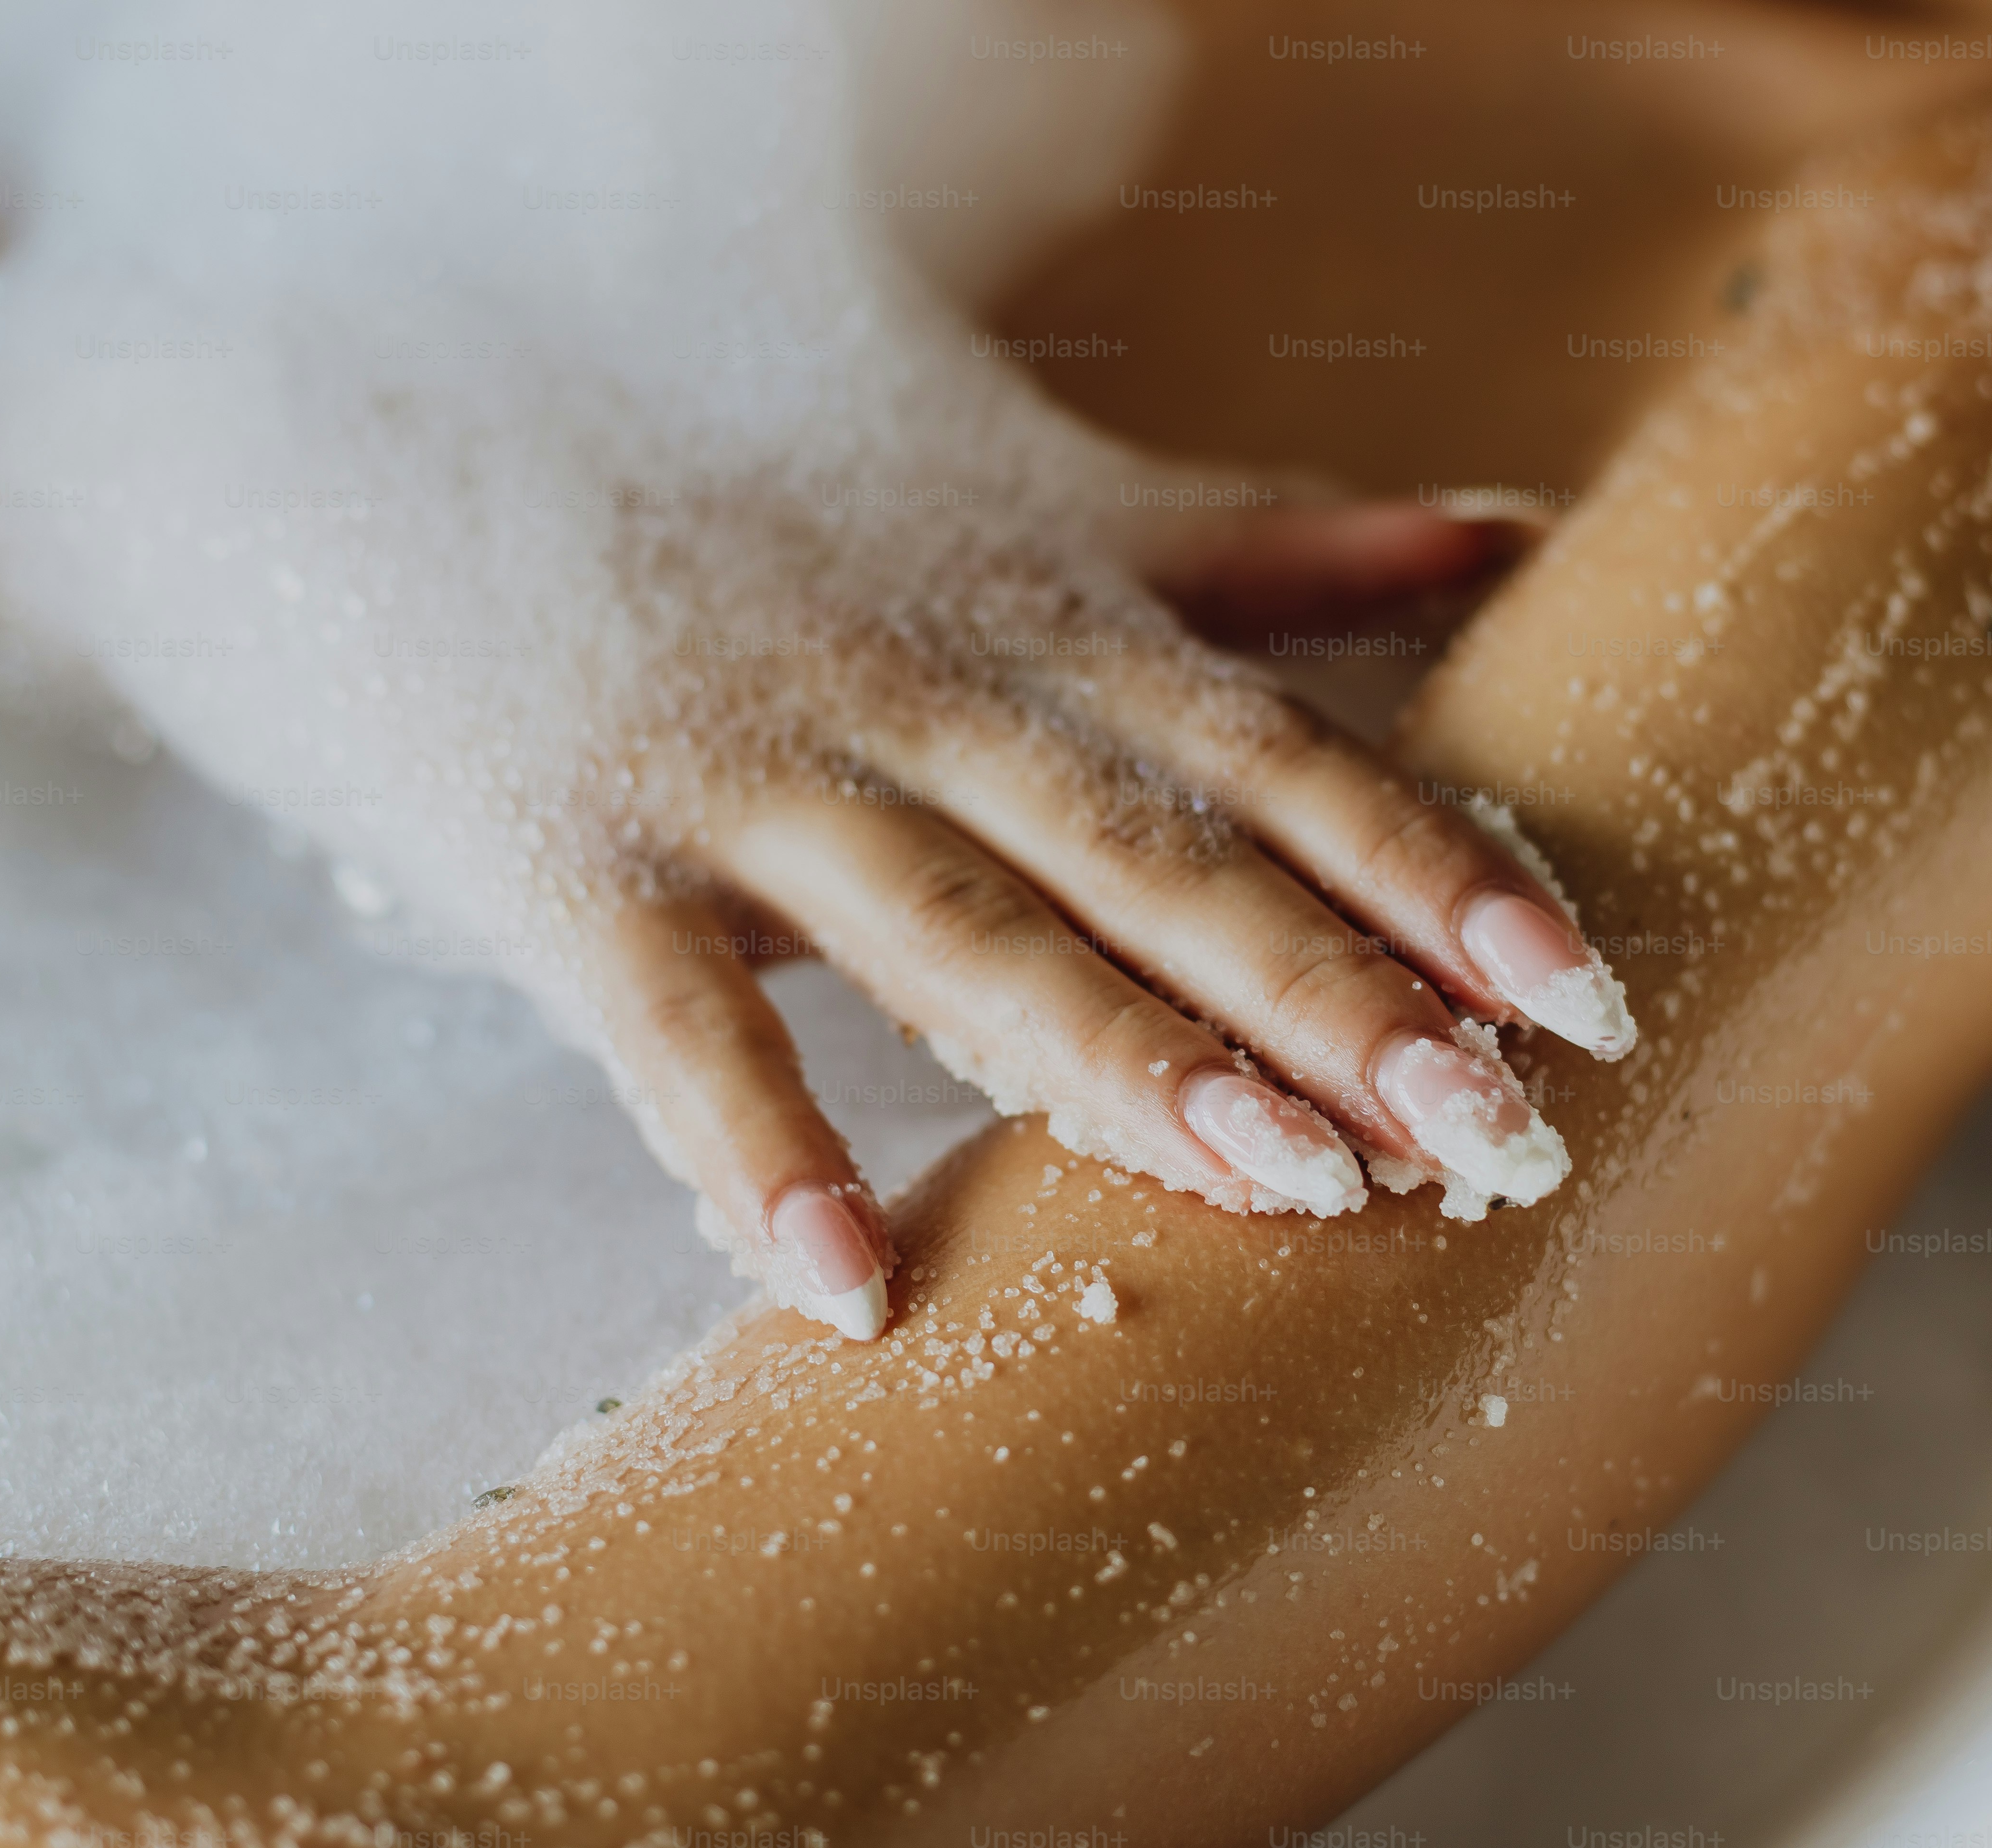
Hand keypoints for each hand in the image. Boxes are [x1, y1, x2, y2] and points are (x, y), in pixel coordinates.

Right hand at [569, 499, 1633, 1340]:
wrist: (407, 411)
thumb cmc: (764, 486)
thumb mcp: (1032, 498)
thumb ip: (1263, 542)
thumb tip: (1505, 528)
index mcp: (1046, 617)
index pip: (1275, 754)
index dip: (1432, 872)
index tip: (1584, 998)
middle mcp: (924, 689)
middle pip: (1158, 856)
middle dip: (1336, 996)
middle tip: (1498, 1136)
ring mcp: (749, 770)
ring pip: (964, 928)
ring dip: (1123, 1062)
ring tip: (1286, 1191)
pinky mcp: (576, 853)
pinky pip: (678, 1021)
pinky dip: (756, 1150)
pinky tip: (846, 1291)